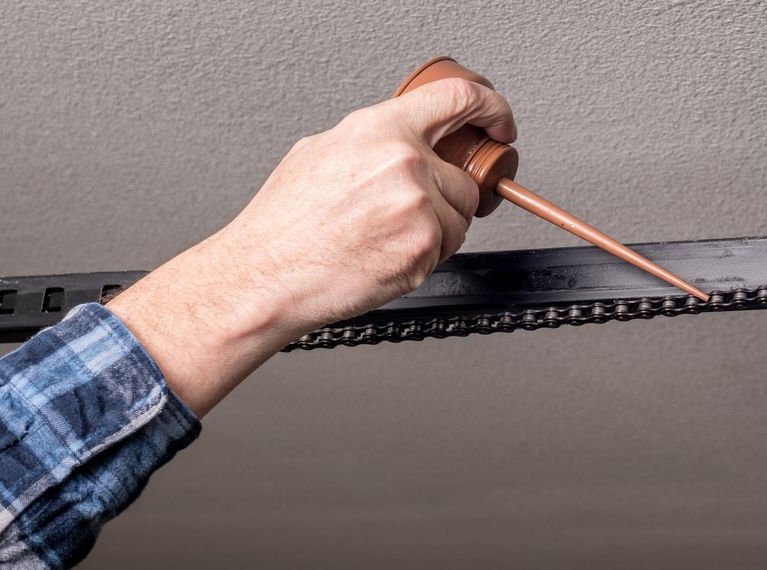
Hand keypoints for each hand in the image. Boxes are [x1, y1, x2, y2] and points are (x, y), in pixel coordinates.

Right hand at [106, 78, 517, 415]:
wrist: (268, 274)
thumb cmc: (286, 220)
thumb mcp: (323, 150)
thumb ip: (376, 138)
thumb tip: (410, 136)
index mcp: (380, 130)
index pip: (458, 99)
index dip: (490, 108)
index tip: (499, 123)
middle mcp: (405, 164)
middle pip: (464, 175)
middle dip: (445, 192)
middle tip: (405, 208)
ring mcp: (419, 209)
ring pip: (460, 215)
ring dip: (436, 226)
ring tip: (384, 233)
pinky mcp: (425, 250)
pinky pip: (448, 247)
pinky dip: (425, 253)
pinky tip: (384, 252)